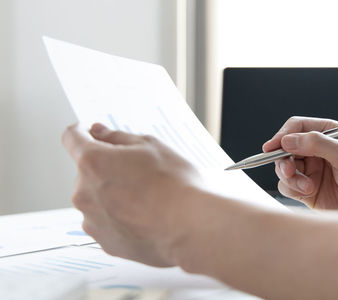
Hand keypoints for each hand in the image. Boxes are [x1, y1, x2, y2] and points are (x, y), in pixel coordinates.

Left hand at [62, 123, 205, 266]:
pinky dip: (120, 218)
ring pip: (96, 199)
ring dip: (113, 194)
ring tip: (146, 199)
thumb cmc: (174, 185)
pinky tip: (145, 216)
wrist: (190, 227)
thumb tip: (100, 132)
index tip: (91, 133)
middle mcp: (84, 193)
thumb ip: (118, 137)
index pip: (72, 138)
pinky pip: (107, 223)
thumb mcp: (151, 146)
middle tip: (138, 171)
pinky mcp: (105, 243)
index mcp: (92, 162)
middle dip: (106, 168)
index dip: (82, 132)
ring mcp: (92, 221)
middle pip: (87, 172)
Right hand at [262, 117, 337, 208]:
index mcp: (328, 134)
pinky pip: (288, 186)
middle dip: (284, 160)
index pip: (297, 127)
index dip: (282, 135)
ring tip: (307, 187)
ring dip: (290, 178)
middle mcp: (317, 150)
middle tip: (290, 171)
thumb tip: (287, 140)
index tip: (272, 147)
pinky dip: (292, 189)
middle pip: (285, 148)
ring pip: (284, 168)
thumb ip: (317, 144)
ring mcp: (311, 170)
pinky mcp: (307, 190)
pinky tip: (308, 193)